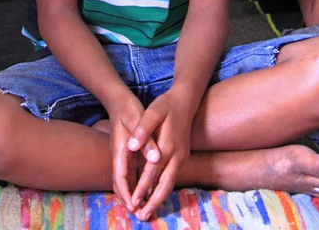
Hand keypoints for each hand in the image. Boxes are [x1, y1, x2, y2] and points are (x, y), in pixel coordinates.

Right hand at [109, 95, 160, 214]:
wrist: (120, 100)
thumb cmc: (129, 109)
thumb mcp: (138, 121)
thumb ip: (147, 140)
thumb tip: (155, 159)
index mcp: (120, 151)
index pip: (120, 177)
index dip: (126, 193)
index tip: (133, 206)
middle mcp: (121, 156)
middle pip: (122, 183)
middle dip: (128, 199)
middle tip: (140, 214)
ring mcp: (125, 155)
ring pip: (128, 180)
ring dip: (134, 193)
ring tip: (145, 208)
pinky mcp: (130, 153)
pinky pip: (134, 172)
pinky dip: (139, 183)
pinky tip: (149, 190)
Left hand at [127, 90, 191, 220]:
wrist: (186, 100)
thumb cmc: (167, 105)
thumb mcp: (153, 111)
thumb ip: (143, 129)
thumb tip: (131, 146)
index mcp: (168, 145)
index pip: (153, 171)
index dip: (143, 187)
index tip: (133, 201)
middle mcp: (177, 155)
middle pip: (165, 184)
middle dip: (154, 202)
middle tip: (142, 217)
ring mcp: (181, 157)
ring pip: (170, 183)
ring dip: (159, 198)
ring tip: (148, 212)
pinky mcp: (182, 156)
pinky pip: (172, 177)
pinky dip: (164, 189)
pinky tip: (156, 195)